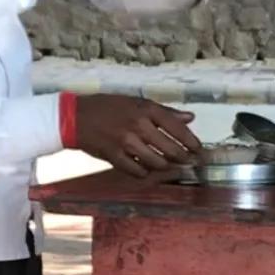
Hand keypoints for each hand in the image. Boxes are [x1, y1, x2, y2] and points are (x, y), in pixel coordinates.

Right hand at [76, 96, 201, 178]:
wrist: (75, 117)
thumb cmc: (108, 107)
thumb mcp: (136, 102)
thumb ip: (164, 111)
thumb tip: (190, 117)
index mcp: (145, 109)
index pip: (176, 127)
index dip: (191, 141)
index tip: (198, 149)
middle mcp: (137, 125)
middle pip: (170, 148)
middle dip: (183, 158)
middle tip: (189, 162)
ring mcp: (125, 142)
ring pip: (156, 162)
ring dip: (166, 167)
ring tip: (170, 167)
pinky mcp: (114, 156)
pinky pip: (136, 170)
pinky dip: (145, 172)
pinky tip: (147, 170)